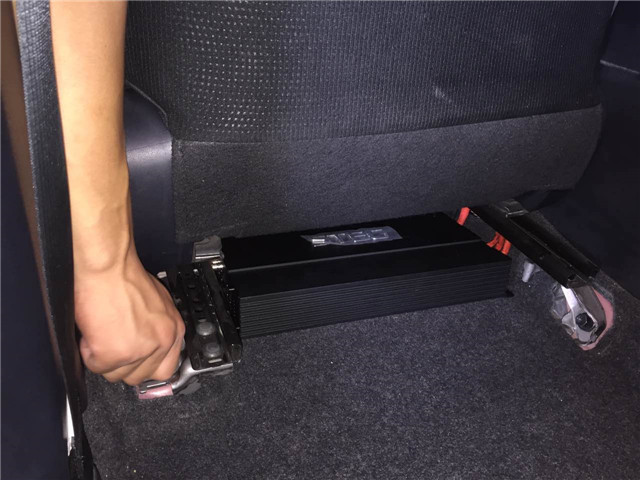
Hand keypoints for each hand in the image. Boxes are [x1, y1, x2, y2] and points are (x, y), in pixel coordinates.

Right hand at [74, 251, 184, 385]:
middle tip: (112, 342)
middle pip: (138, 376)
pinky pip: (96, 366)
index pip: (167, 369)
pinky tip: (93, 332)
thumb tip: (147, 344)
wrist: (108, 267)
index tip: (134, 362)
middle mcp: (161, 342)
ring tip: (102, 331)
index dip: (145, 367)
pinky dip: (89, 352)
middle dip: (122, 364)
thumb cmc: (126, 277)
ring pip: (115, 374)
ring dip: (104, 358)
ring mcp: (139, 351)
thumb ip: (156, 328)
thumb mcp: (157, 304)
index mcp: (174, 330)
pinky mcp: (115, 354)